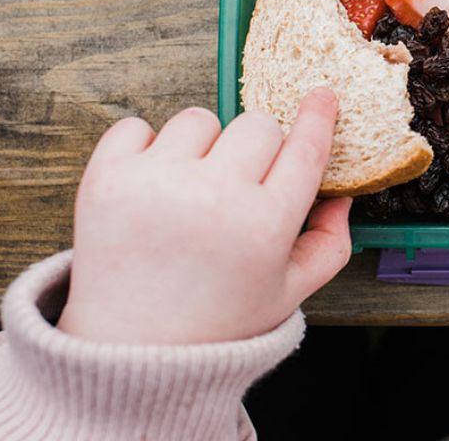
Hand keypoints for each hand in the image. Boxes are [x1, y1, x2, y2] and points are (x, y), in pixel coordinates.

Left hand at [57, 90, 351, 344]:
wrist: (129, 352)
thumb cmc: (215, 322)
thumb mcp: (288, 293)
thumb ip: (329, 245)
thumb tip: (341, 195)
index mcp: (265, 227)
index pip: (305, 149)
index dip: (317, 117)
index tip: (321, 96)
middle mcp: (214, 198)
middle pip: (257, 125)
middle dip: (257, 148)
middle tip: (239, 185)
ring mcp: (156, 184)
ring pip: (200, 119)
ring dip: (202, 146)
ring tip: (190, 192)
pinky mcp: (107, 178)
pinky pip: (136, 126)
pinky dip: (146, 148)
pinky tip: (153, 186)